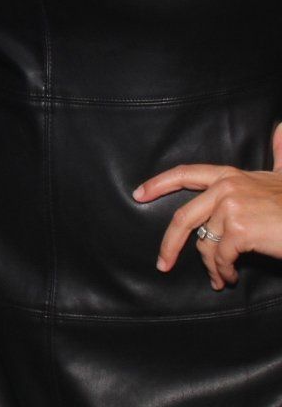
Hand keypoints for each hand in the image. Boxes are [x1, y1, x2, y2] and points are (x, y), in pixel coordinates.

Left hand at [134, 126, 281, 291]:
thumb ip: (279, 154)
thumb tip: (280, 128)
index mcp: (231, 176)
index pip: (187, 173)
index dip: (159, 183)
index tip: (138, 194)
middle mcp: (227, 187)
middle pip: (184, 217)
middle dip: (170, 244)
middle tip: (162, 264)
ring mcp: (231, 207)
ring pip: (205, 244)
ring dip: (212, 266)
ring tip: (222, 277)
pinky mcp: (238, 230)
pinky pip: (219, 257)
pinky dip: (223, 272)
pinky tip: (230, 278)